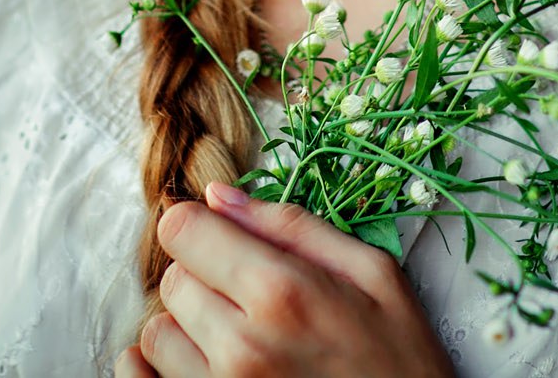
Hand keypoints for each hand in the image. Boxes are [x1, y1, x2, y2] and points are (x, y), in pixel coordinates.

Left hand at [113, 181, 454, 377]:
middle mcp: (240, 345)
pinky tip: (197, 360)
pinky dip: (159, 369)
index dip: (200, 225)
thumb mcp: (372, 274)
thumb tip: (218, 196)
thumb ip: (292, 227)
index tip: (222, 237)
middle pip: (171, 279)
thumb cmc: (400, 358)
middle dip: (202, 275)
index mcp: (281, 292)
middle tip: (246, 292)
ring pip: (157, 333)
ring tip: (237, 334)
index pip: (182, 229)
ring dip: (188, 326)